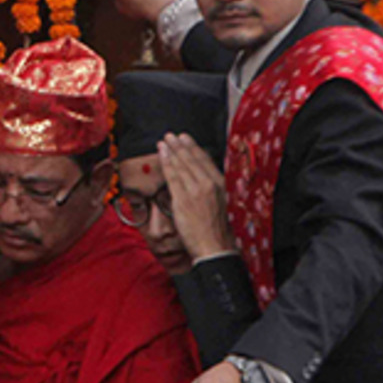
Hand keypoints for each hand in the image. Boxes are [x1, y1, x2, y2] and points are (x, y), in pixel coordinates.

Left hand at [157, 134, 232, 259]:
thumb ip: (211, 188)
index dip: (194, 147)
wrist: (214, 246)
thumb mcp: (221, 203)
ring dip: (171, 151)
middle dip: (180, 145)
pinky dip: (166, 164)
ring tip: (164, 141)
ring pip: (181, 166)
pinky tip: (161, 154)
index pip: (205, 160)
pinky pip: (172, 177)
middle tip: (171, 135)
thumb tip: (200, 177)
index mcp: (220, 184)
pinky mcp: (183, 199)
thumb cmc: (216, 229)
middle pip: (191, 160)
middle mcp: (209, 184)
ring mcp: (195, 191)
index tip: (186, 138)